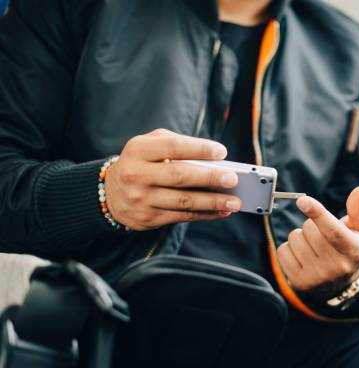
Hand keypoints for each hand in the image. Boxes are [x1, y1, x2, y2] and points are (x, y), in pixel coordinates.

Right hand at [104, 128, 241, 230]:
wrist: (109, 194)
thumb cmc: (140, 163)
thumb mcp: (148, 145)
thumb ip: (175, 144)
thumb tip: (211, 159)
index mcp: (138, 151)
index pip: (173, 147)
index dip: (199, 149)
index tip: (221, 152)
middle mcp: (137, 175)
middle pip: (180, 176)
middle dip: (210, 178)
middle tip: (233, 179)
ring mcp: (142, 199)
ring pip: (184, 201)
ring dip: (213, 202)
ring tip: (234, 201)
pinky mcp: (149, 218)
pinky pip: (182, 216)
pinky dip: (205, 214)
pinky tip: (221, 211)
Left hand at [277, 186, 358, 295]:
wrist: (342, 282)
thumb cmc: (352, 246)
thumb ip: (358, 209)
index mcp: (354, 251)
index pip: (332, 231)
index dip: (317, 213)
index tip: (302, 200)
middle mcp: (336, 267)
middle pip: (309, 230)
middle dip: (312, 225)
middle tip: (322, 235)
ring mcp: (316, 277)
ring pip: (294, 239)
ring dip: (301, 237)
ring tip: (313, 247)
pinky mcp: (299, 283)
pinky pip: (282, 251)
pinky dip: (289, 249)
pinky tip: (303, 256)